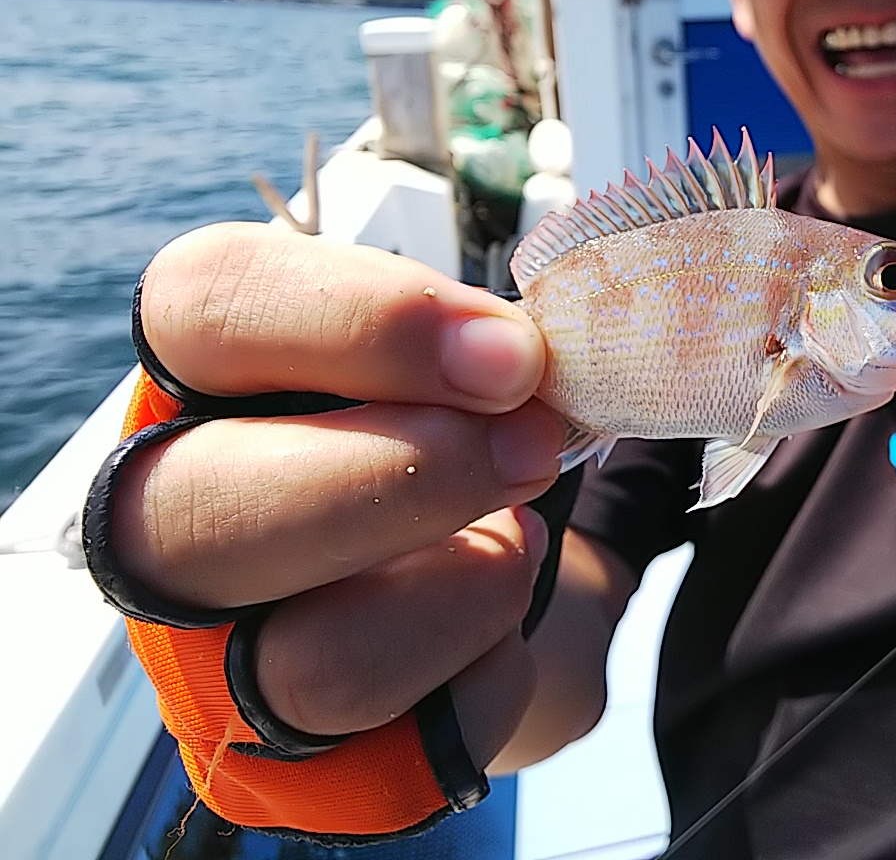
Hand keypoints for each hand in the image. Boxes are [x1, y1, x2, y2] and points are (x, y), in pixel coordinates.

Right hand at [111, 222, 564, 763]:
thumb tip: (517, 366)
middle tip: (537, 449)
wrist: (504, 569)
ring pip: (317, 663)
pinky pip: (421, 739)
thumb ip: (471, 353)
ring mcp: (221, 666)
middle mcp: (170, 526)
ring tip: (525, 542)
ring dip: (471, 588)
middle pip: (216, 511)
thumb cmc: (456, 424)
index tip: (510, 351)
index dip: (364, 321)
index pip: (206, 309)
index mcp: (199, 380)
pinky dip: (499, 670)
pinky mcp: (303, 774)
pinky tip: (502, 625)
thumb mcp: (454, 362)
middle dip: (408, 477)